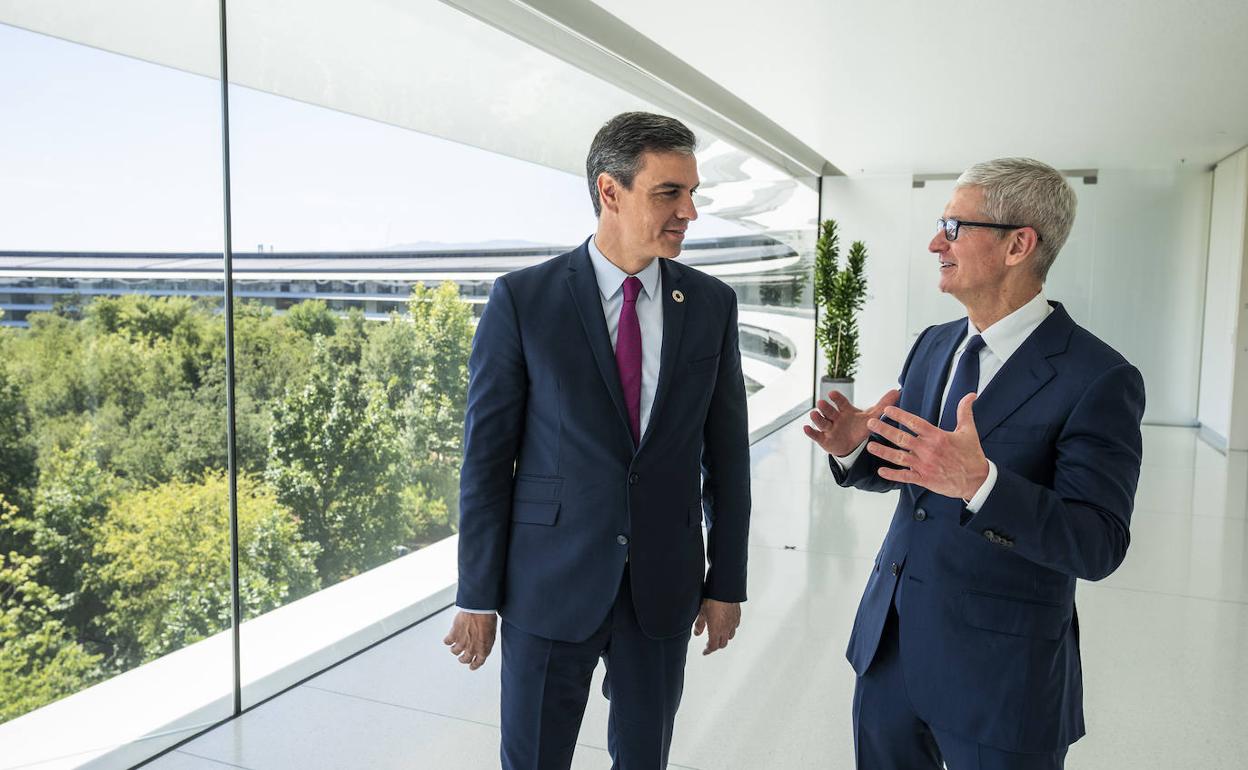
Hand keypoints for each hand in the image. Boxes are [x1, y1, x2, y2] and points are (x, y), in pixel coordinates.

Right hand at [443, 611, 497, 670]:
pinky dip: (447, 640)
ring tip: (455, 647)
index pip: (478, 662)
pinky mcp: (454, 635)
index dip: (474, 665)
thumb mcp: (492, 633)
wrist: (479, 609)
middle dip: (463, 659)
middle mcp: (472, 648)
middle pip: (465, 659)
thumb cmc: (488, 618)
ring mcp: (462, 642)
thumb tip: (483, 642)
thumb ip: (486, 641)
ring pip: (455, 652)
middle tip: (461, 658)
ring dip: (455, 650)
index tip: (471, 666)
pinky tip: (448, 638)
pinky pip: (447, 642)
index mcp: (484, 649)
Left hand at [693, 599, 740, 655]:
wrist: (725, 589)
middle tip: (710, 644)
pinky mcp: (737, 616)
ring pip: (730, 636)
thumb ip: (699, 624)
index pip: (713, 646)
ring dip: (724, 638)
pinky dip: (730, 629)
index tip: (705, 652)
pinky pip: (735, 626)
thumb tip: (697, 633)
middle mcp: (726, 629)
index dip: (708, 651)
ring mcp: (733, 623)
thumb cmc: (712, 599)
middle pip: (722, 643)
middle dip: (716, 645)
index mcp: (716, 630)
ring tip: (719, 635)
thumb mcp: (701, 612)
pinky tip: (727, 625)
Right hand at [803, 389, 900, 456]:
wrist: (852, 445)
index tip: (832, 394)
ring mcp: (828, 428)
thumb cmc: (860, 427)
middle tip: (822, 403)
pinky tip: (806, 428)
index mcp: (845, 410)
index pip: (840, 402)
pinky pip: (816, 435)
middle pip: (829, 411)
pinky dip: (810, 432)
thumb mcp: (871, 417)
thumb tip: (897, 390)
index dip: (836, 398)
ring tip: (814, 414)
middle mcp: (835, 418)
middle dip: (825, 407)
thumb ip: (883, 405)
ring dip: (817, 418)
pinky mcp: (824, 439)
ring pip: (821, 422)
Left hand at [864, 393, 989, 499]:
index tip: (886, 410)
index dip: (900, 415)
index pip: (915, 423)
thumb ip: (965, 411)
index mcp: (937, 437)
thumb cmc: (972, 455)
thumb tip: (970, 394)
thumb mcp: (969, 431)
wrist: (977, 480)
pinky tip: (881, 471)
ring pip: (899, 457)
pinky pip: (905, 477)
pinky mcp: (924, 479)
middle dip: (884, 430)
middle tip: (870, 424)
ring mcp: (925, 465)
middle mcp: (928, 450)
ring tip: (870, 446)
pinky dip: (893, 475)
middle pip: (902, 438)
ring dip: (883, 452)